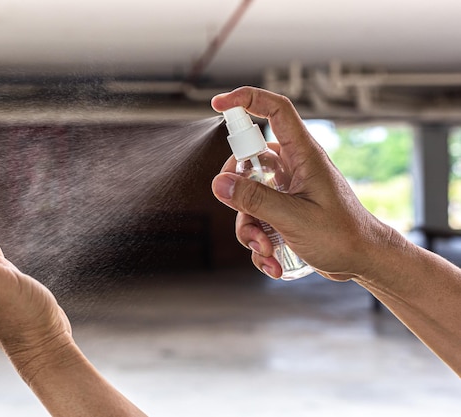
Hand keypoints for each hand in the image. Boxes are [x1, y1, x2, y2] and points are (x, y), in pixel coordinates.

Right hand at [210, 87, 399, 280]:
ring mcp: (286, 190)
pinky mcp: (283, 211)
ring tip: (266, 249)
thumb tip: (219, 183)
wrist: (364, 262)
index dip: (247, 99)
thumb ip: (255, 199)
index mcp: (303, 156)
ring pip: (247, 196)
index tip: (219, 104)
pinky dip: (258, 241)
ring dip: (249, 228)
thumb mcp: (295, 218)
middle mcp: (292, 168)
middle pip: (247, 161)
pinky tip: (273, 261)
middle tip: (243, 211)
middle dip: (237, 193)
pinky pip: (255, 218)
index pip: (275, 110)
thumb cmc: (343, 236)